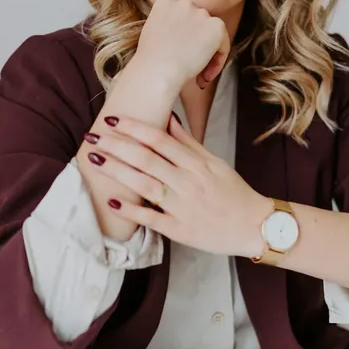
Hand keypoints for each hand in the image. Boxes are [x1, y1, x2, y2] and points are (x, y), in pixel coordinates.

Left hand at [85, 114, 271, 256]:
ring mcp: (183, 207)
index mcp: (197, 164)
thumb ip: (188, 143)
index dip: (134, 128)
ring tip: (95, 160)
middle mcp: (188, 182)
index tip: (112, 120)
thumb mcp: (215, 162)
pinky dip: (131, 210)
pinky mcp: (180, 230)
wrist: (256, 226)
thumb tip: (167, 118)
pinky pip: (151, 219)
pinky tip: (112, 201)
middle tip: (93, 136)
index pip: (159, 140)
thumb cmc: (234, 192)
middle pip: (147, 160)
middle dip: (117, 146)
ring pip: (145, 185)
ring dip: (118, 172)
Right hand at [135, 0, 230, 90]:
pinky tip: (205, 76)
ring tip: (198, 74)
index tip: (179, 54)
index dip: (183, 38)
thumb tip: (185, 36)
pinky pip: (224, 45)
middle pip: (198, 23)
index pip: (181, 17)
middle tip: (189, 65)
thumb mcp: (152, 33)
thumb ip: (168, 26)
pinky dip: (218, 62)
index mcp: (165, 2)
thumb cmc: (150, 61)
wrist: (158, 71)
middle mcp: (184, 3)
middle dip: (196, 44)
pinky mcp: (216, 26)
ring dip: (207, 54)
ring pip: (211, 35)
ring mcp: (201, 13)